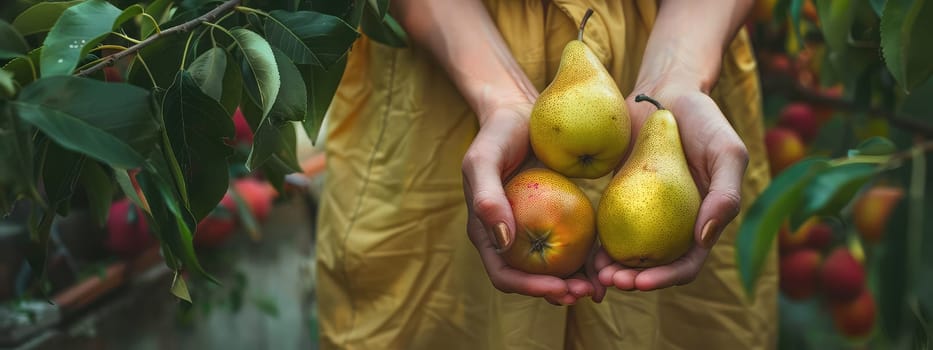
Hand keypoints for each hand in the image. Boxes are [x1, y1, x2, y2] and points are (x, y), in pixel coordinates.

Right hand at [462, 103, 605, 304]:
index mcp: (488, 233)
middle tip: (588, 293)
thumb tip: (504, 242)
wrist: (520, 111)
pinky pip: (574, 244)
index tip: (558, 287)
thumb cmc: (497, 134)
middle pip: (532, 279)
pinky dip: (588, 258)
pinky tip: (608, 261)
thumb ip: (487, 199)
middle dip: (558, 292)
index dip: (530, 287)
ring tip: (601, 288)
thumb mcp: (483, 159)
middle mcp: (511, 239)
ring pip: (555, 269)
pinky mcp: (558, 217)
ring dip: (576, 283)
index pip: (505, 274)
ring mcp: (535, 230)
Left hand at [597, 85, 748, 290]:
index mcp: (700, 223)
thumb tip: (703, 239)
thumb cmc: (703, 119)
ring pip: (624, 253)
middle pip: (651, 266)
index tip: (641, 282)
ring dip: (609, 269)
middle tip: (610, 281)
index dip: (664, 279)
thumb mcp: (727, 151)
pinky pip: (604, 226)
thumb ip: (725, 194)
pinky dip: (594, 241)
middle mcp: (670, 226)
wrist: (664, 93)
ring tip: (593, 273)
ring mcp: (642, 214)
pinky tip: (580, 248)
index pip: (684, 264)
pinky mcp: (616, 198)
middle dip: (631, 281)